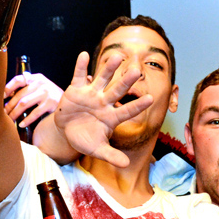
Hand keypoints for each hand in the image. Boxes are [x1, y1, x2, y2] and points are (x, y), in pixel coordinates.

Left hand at [3, 72, 62, 127]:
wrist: (71, 102)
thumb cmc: (50, 96)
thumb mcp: (40, 88)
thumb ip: (27, 88)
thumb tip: (6, 97)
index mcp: (36, 78)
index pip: (19, 79)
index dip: (8, 88)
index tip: (1, 97)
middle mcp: (41, 83)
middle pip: (19, 94)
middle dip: (9, 105)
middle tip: (2, 113)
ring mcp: (46, 93)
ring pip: (24, 103)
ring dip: (14, 113)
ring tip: (9, 119)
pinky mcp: (51, 103)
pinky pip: (35, 113)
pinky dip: (27, 120)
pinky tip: (21, 124)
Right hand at [54, 52, 152, 166]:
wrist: (66, 131)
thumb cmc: (85, 139)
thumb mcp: (97, 149)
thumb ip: (111, 155)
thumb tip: (126, 164)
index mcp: (112, 116)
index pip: (128, 110)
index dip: (138, 105)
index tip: (151, 98)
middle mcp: (105, 102)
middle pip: (117, 90)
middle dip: (126, 81)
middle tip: (137, 71)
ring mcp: (91, 94)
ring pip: (102, 79)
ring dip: (108, 68)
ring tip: (117, 56)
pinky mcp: (76, 89)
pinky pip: (79, 76)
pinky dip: (81, 66)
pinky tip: (84, 54)